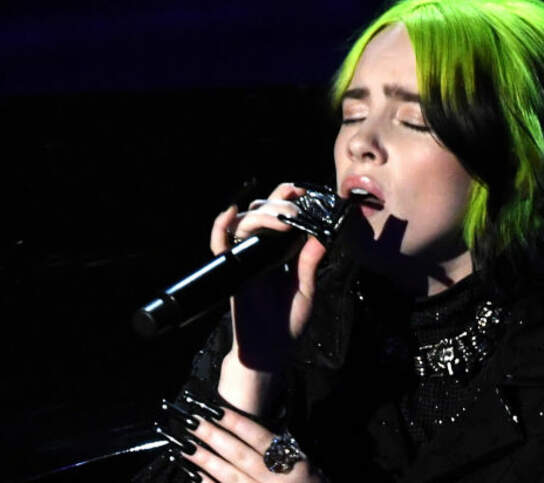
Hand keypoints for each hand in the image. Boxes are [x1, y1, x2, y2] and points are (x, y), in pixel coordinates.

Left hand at [182, 406, 326, 482]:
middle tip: (193, 422)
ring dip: (206, 461)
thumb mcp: (307, 462)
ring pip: (228, 476)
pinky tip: (194, 474)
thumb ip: (285, 447)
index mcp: (292, 464)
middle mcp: (274, 480)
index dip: (237, 424)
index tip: (216, 410)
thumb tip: (256, 429)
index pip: (260, 439)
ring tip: (186, 446)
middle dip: (214, 437)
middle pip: (239, 455)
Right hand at [210, 183, 327, 411]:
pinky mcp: (232, 271)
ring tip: (284, 216)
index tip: (303, 191)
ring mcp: (244, 259)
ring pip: (245, 222)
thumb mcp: (306, 289)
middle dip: (279, 202)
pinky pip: (220, 244)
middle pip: (261, 213)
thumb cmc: (288, 324)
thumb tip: (323, 235)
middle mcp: (260, 251)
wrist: (269, 351)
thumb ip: (310, 263)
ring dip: (263, 213)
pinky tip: (232, 212)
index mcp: (279, 253)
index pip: (280, 218)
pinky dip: (222, 225)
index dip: (287, 200)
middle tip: (296, 206)